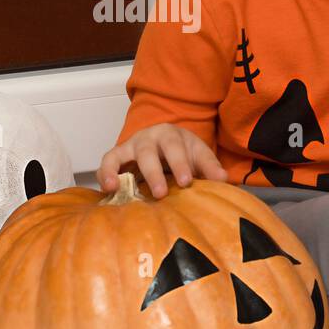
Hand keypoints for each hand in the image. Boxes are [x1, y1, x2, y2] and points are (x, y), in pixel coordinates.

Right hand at [98, 124, 227, 198]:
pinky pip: (106, 162)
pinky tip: (107, 189)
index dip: (180, 163)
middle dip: (154, 172)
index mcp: (172, 135)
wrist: (165, 142)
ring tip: (117, 187)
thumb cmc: (183, 152)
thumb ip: (210, 167)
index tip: (187, 182)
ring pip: (122, 154)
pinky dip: (104, 174)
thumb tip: (223, 179)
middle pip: (149, 151)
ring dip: (119, 172)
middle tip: (160, 193)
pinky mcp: (117, 156)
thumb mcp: (198, 156)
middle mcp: (148, 137)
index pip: (176, 147)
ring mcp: (130, 146)